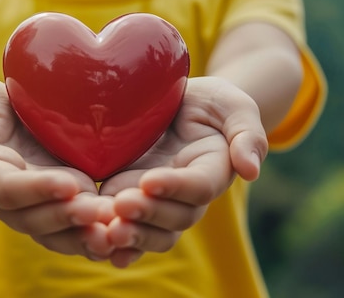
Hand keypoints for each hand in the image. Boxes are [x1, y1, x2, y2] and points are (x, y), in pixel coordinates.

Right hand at [0, 75, 113, 258]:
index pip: (9, 190)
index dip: (37, 190)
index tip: (68, 185)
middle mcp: (11, 201)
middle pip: (37, 218)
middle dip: (69, 217)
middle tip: (101, 213)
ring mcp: (38, 204)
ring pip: (60, 230)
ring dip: (87, 234)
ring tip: (118, 232)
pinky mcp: (62, 200)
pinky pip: (78, 225)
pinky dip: (99, 231)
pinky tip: (126, 232)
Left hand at [99, 77, 267, 267]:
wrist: (175, 102)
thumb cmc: (209, 102)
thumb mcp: (233, 105)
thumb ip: (247, 133)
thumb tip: (251, 171)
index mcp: (212, 170)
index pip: (199, 187)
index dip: (176, 187)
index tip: (151, 180)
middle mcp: (185, 194)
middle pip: (173, 218)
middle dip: (147, 216)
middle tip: (120, 208)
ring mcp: (157, 200)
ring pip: (149, 231)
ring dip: (128, 235)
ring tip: (103, 232)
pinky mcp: (129, 196)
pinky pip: (124, 226)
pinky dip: (111, 240)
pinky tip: (92, 243)